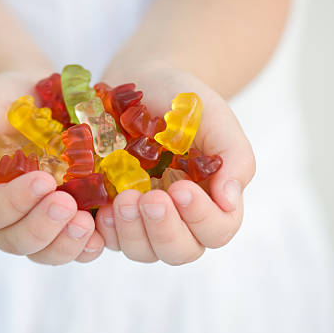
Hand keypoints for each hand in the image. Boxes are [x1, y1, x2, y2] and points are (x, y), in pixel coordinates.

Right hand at [0, 72, 104, 264]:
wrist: (36, 94)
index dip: (14, 202)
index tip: (43, 180)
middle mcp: (4, 217)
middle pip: (16, 240)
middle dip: (43, 227)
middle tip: (68, 205)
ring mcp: (36, 221)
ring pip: (45, 251)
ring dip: (65, 244)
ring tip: (87, 224)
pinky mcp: (66, 219)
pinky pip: (73, 245)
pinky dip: (87, 246)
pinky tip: (101, 234)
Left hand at [94, 63, 255, 264]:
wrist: (143, 81)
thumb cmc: (184, 99)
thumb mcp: (214, 118)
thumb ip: (233, 157)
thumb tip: (231, 201)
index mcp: (211, 199)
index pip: (217, 230)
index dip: (202, 218)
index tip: (181, 187)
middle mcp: (179, 217)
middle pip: (180, 251)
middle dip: (164, 230)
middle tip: (148, 198)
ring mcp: (144, 219)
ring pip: (142, 251)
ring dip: (132, 232)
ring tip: (122, 198)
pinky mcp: (113, 211)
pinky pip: (107, 239)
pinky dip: (104, 231)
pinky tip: (100, 208)